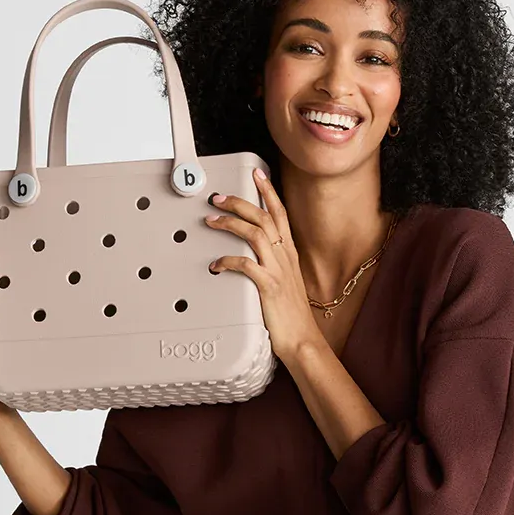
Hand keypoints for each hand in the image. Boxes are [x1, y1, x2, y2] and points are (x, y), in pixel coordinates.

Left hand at [204, 169, 319, 362]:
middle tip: (218, 197)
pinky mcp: (269, 287)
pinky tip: (215, 264)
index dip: (268, 192)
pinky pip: (246, 265)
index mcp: (290, 254)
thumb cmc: (292, 316)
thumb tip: (255, 256)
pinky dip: (228, 260)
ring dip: (230, 223)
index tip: (256, 174)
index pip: (280, 214)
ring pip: (255, 234)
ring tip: (211, 221)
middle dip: (240, 202)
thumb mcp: (286, 283)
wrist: (303, 340)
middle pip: (264, 217)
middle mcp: (285, 258)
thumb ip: (274, 266)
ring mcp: (278, 271)